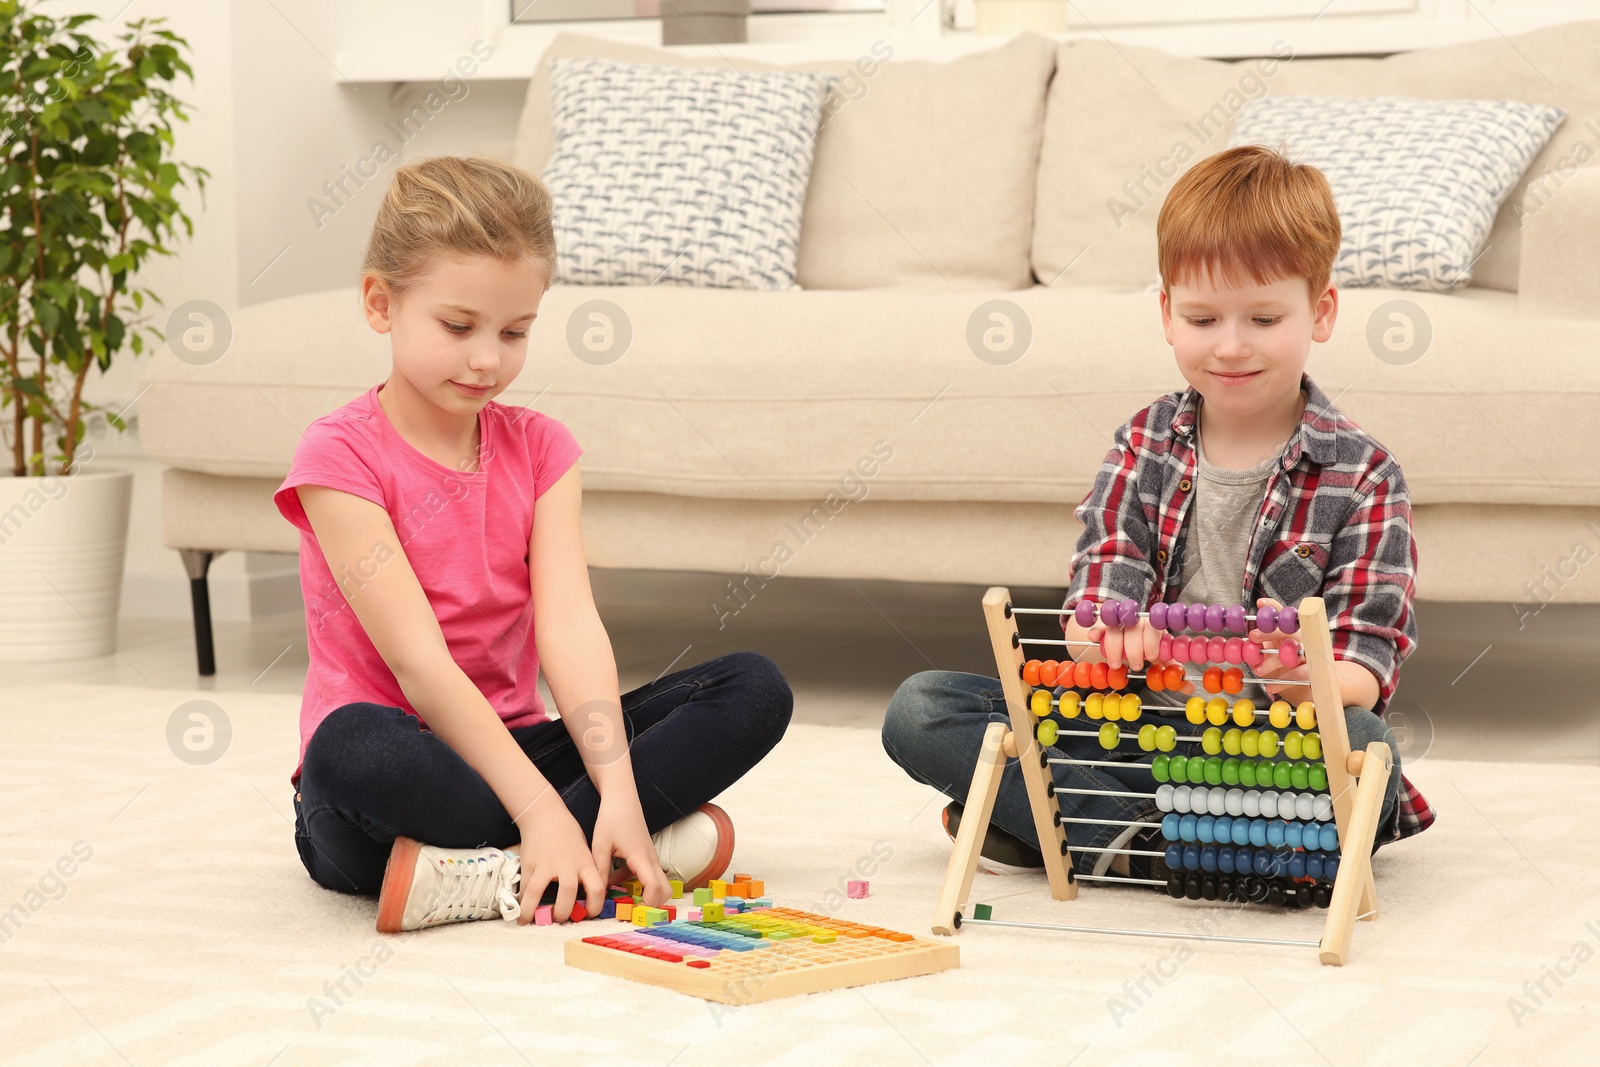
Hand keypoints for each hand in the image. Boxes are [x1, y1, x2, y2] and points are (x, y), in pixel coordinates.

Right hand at [514, 800, 605, 923]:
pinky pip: (524, 887)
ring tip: (531, 921)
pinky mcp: (529, 864)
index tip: (589, 915)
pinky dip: (523, 901)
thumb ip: (585, 872)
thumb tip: (585, 898)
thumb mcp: (585, 852)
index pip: (597, 889)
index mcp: (585, 862)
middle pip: (567, 895)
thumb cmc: (568, 834)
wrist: (546, 815)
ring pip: (538, 892)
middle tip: (559, 919)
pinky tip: (522, 911)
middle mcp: (566, 864)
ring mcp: (545, 864)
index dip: (595, 907)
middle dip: (562, 913)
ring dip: (534, 911)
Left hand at [591, 792, 671, 908]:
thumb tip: (597, 894)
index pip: (654, 886)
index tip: (636, 914)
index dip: (649, 904)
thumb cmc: (611, 818)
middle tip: (633, 913)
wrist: (621, 798)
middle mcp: (650, 859)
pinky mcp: (645, 855)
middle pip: (665, 890)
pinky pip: (646, 875)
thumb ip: (600, 871)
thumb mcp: (600, 846)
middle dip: (654, 905)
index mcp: (641, 857)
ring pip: (657, 883)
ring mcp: (650, 857)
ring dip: (644, 894)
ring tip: (621, 900)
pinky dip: (635, 883)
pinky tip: (613, 880)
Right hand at [1088, 617, 1194, 695]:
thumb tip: (1189, 688)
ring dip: (1114, 647)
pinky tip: (1093, 637)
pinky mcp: (1104, 626)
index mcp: (1153, 625)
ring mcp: (1120, 622)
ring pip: (1115, 629)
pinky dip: (1097, 631)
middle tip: (1136, 666)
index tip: (1151, 657)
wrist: (1133, 632)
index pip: (1153, 629)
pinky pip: (1100, 625)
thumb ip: (1173, 670)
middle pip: (1134, 630)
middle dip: (1134, 649)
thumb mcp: (1161, 656)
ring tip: (1116, 664)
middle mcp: (1136, 620)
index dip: (1151, 642)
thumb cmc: (1149, 646)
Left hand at [1248, 598, 1310, 697]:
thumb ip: (1260, 645)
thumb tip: (1239, 643)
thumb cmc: (1286, 660)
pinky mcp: (1313, 671)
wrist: (1312, 680)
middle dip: (1270, 632)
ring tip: (1257, 670)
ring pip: (1292, 654)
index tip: (1259, 602)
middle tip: (1252, 636)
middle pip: (1289, 631)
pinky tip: (1269, 688)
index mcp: (1290, 629)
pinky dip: (1282, 683)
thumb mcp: (1273, 649)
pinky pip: (1298, 675)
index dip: (1273, 606)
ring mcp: (1309, 654)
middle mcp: (1302, 638)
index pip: (1284, 615)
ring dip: (1272, 662)